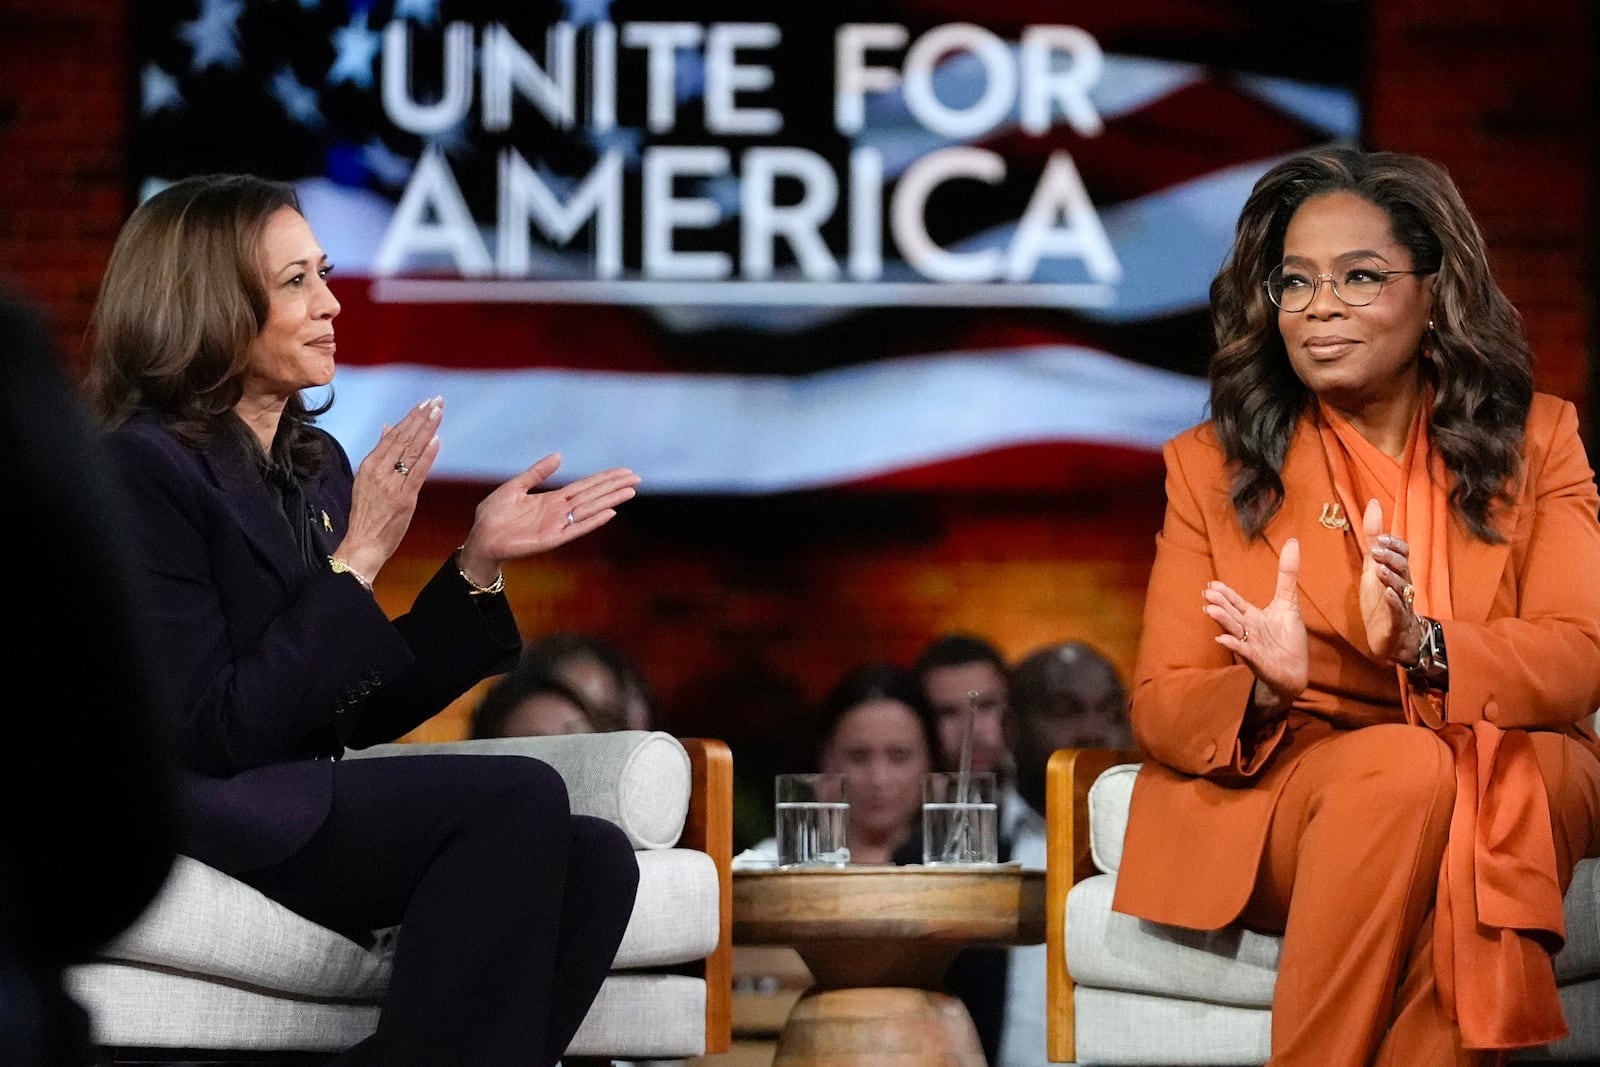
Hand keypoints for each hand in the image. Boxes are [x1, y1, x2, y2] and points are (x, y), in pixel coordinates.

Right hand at [333, 396, 442, 581]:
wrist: (363, 543)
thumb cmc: (367, 513)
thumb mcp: (366, 479)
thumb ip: (379, 453)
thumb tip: (387, 427)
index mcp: (369, 465)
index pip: (392, 435)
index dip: (410, 418)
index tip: (424, 404)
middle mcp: (378, 471)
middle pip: (403, 438)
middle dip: (421, 418)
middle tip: (436, 401)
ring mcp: (391, 484)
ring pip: (411, 451)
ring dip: (427, 430)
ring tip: (438, 412)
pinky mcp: (404, 498)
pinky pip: (417, 473)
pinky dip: (428, 455)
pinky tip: (437, 440)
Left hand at [457, 453, 640, 583]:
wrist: (480, 538)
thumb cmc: (493, 515)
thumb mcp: (515, 487)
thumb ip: (537, 473)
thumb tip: (560, 456)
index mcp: (552, 500)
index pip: (585, 486)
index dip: (604, 478)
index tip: (624, 471)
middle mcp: (559, 512)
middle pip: (593, 496)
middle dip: (614, 486)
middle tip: (636, 478)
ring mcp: (557, 526)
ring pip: (590, 510)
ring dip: (610, 501)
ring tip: (630, 492)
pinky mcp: (551, 539)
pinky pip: (576, 529)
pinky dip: (593, 521)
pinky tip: (609, 513)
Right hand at [1203, 537, 1307, 715]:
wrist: (1294, 671)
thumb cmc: (1287, 638)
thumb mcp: (1288, 603)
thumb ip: (1287, 574)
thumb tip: (1293, 542)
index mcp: (1251, 615)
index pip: (1235, 602)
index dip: (1225, 594)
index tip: (1212, 584)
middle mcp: (1247, 628)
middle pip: (1231, 614)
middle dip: (1220, 604)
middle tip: (1207, 593)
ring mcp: (1250, 644)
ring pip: (1234, 630)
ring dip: (1222, 621)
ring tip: (1211, 611)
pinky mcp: (1257, 660)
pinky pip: (1243, 651)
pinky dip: (1233, 645)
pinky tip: (1223, 639)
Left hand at [1358, 499, 1423, 663]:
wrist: (1391, 637)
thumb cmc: (1383, 599)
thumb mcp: (1373, 566)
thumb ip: (1372, 538)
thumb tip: (1373, 504)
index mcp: (1398, 572)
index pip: (1403, 553)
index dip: (1394, 544)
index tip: (1379, 538)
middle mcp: (1403, 585)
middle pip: (1404, 567)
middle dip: (1391, 558)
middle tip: (1376, 551)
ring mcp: (1402, 604)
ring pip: (1402, 588)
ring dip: (1391, 577)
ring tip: (1379, 569)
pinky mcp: (1396, 622)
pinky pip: (1399, 611)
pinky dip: (1394, 602)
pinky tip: (1388, 595)